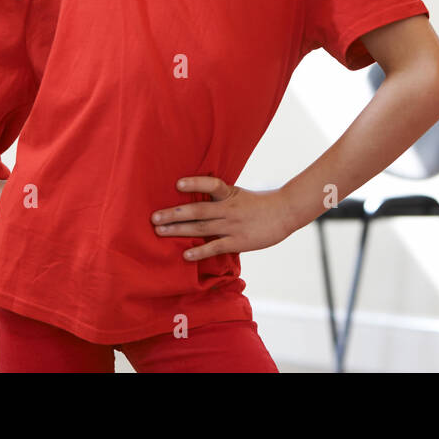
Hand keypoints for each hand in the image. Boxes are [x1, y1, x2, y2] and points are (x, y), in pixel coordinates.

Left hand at [150, 177, 296, 261]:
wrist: (284, 214)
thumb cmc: (259, 204)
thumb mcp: (239, 194)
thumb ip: (220, 197)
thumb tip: (197, 196)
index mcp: (229, 194)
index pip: (211, 186)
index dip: (195, 184)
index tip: (177, 184)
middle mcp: (228, 209)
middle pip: (197, 211)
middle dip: (174, 214)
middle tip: (154, 217)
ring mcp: (233, 226)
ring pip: (201, 228)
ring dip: (178, 230)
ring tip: (160, 232)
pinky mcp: (238, 242)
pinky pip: (215, 247)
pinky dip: (199, 251)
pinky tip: (185, 254)